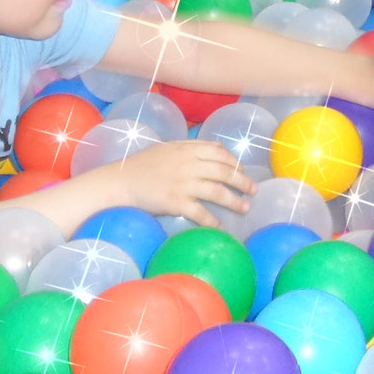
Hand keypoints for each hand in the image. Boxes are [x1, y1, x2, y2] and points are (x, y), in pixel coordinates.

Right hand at [104, 138, 255, 226]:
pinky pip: (200, 213)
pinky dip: (212, 221)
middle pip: (224, 172)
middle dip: (242, 181)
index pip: (220, 153)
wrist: (120, 181)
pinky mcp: (175, 202)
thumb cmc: (143, 165)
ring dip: (234, 200)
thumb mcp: (168, 148)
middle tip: (253, 190)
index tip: (242, 171)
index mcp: (187, 149)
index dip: (235, 163)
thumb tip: (218, 148)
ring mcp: (183, 183)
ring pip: (217, 191)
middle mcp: (189, 164)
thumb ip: (192, 146)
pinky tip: (220, 227)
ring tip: (245, 207)